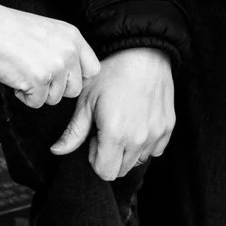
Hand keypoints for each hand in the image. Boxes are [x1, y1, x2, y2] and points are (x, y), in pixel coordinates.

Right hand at [0, 0, 99, 108]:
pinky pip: (36, 102)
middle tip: (36, 76)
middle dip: (55, 89)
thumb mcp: (47, 30)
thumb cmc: (10, 29)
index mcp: (73, 37)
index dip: (76, 78)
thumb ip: (64, 49)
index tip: (62, 77)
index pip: (92, 69)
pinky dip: (23, 96)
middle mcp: (69, 52)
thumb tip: (71, 76)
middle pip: (75, 89)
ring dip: (38, 92)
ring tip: (23, 73)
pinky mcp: (39, 81)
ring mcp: (56, 67)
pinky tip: (15, 78)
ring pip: (55, 98)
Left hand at [52, 47, 174, 180]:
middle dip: (109, 157)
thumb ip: (73, 131)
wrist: (143, 53)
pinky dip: (144, 144)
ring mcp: (156, 134)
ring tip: (122, 124)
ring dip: (127, 151)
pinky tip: (137, 122)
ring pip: (138, 161)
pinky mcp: (168, 127)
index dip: (95, 158)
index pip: (104, 172)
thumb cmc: (111, 73)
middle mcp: (138, 139)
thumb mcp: (86, 100)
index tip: (94, 137)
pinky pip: (155, 150)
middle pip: (121, 170)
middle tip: (106, 130)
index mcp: (115, 134)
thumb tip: (56, 151)